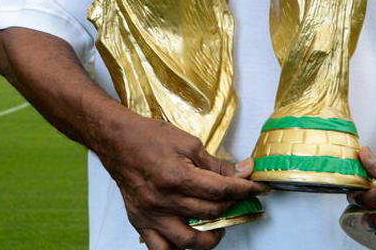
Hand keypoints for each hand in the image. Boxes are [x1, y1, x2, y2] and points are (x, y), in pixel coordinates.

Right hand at [94, 112, 266, 249]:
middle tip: (240, 199)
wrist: (117, 141)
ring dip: (210, 238)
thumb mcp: (189, 143)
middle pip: (210, 213)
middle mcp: (164, 201)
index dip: (245, 190)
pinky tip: (188, 239)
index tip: (258, 189)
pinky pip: (161, 249)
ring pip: (189, 242)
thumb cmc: (150, 137)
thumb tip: (242, 172)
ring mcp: (151, 215)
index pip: (221, 190)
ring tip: (218, 227)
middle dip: (233, 206)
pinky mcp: (141, 222)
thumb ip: (216, 164)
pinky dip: (177, 249)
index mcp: (177, 177)